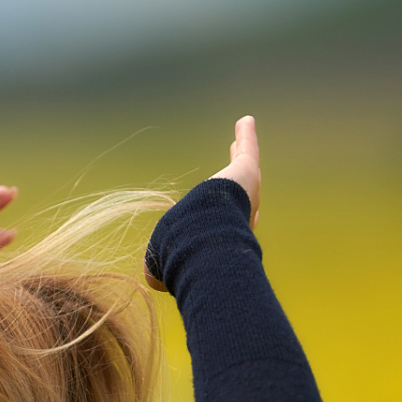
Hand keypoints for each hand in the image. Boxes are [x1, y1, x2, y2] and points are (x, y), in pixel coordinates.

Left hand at [145, 115, 260, 292]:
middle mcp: (237, 213)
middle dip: (237, 183)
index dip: (222, 218)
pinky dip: (247, 134)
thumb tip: (154, 280)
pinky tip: (246, 120)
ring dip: (242, 153)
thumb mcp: (168, 262)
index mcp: (219, 234)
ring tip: (240, 140)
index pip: (223, 222)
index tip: (220, 212)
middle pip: (238, 194)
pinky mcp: (247, 172)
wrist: (207, 241)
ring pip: (243, 168)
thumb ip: (161, 269)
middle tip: (238, 168)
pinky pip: (248, 148)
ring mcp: (244, 191)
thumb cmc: (186, 254)